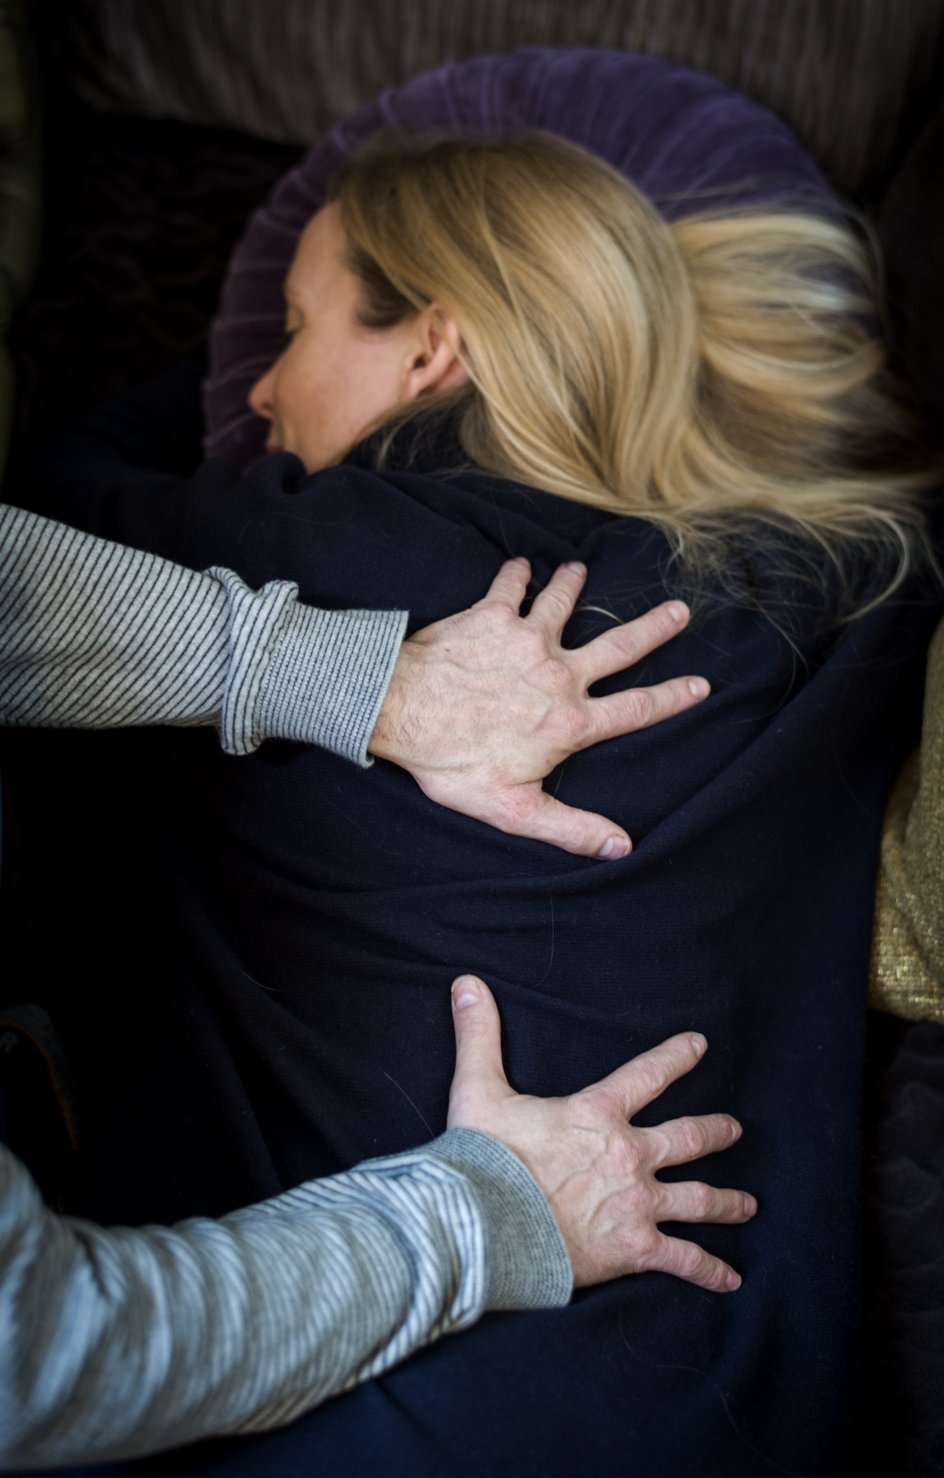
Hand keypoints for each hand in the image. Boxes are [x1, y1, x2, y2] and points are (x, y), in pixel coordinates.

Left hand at [369, 558, 708, 858]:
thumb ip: (571, 828)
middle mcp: (558, 673)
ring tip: (583, 571)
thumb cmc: (453, 762)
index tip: (702, 684)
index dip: (673, 698)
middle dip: (653, 628)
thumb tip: (621, 847)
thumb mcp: (514, 810)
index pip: (635, 709)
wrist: (401, 710)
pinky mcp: (490, 616)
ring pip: (562, 605)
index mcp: (569, 721)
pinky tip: (520, 564)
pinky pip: (509, 586)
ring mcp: (526, 639)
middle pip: (618, 647)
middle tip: (680, 609)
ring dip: (575, 586)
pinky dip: (516, 573)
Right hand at [447, 975, 755, 1291]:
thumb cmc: (485, 1160)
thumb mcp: (478, 1090)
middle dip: (716, 1132)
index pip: (648, 1075)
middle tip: (735, 1129)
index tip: (700, 1045)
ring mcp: (638, 1204)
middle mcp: (629, 1155)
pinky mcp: (635, 1249)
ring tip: (748, 1205)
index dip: (676, 1057)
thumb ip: (479, 1036)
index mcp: (598, 1114)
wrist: (486, 1228)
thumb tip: (467, 983)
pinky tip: (730, 1280)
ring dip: (726, 1202)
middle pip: (688, 1139)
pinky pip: (684, 1259)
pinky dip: (709, 1270)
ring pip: (697, 1199)